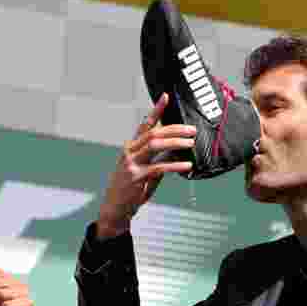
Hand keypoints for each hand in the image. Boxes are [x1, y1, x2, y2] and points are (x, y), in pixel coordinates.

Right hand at [95, 93, 194, 238]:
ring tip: (190, 143)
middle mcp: (129, 151)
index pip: (145, 124)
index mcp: (131, 147)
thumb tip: (176, 153)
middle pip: (154, 133)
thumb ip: (157, 160)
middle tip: (191, 130)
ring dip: (175, 143)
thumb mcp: (143, 171)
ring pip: (155, 145)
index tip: (166, 96)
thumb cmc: (130, 189)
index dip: (156, 110)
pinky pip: (159, 167)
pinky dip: (174, 165)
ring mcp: (131, 163)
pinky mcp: (136, 177)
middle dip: (174, 129)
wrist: (115, 209)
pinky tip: (187, 165)